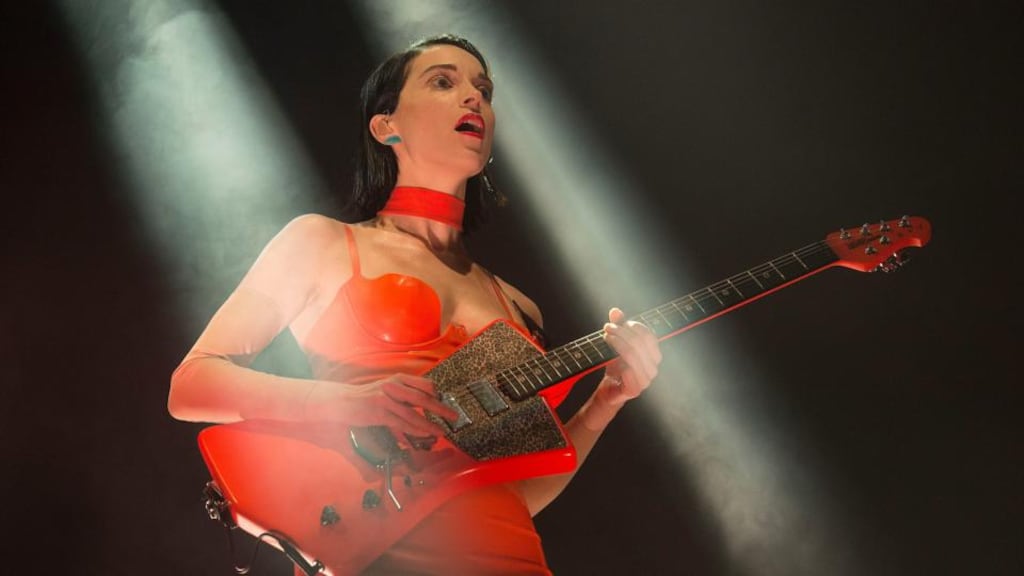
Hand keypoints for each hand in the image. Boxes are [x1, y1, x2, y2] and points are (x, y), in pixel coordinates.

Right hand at [303, 374, 458, 439]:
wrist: (343, 401)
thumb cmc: (367, 396)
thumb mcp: (388, 389)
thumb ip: (405, 393)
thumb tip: (424, 401)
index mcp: (398, 378)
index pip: (425, 384)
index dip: (438, 394)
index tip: (447, 402)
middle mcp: (394, 386)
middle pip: (423, 398)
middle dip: (441, 408)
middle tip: (454, 416)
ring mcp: (387, 399)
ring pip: (414, 413)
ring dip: (430, 424)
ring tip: (442, 431)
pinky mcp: (380, 413)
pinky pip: (402, 423)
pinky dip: (416, 429)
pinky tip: (425, 433)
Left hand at [600, 307, 661, 406]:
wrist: (610, 387)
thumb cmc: (617, 364)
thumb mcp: (618, 343)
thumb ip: (619, 327)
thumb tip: (615, 311)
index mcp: (654, 354)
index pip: (648, 335)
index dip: (632, 326)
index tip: (615, 323)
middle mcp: (653, 367)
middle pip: (639, 343)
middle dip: (622, 333)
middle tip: (607, 328)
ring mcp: (646, 380)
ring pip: (633, 357)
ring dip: (618, 344)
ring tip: (606, 338)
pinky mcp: (635, 390)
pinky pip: (631, 376)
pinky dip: (622, 367)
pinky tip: (613, 361)